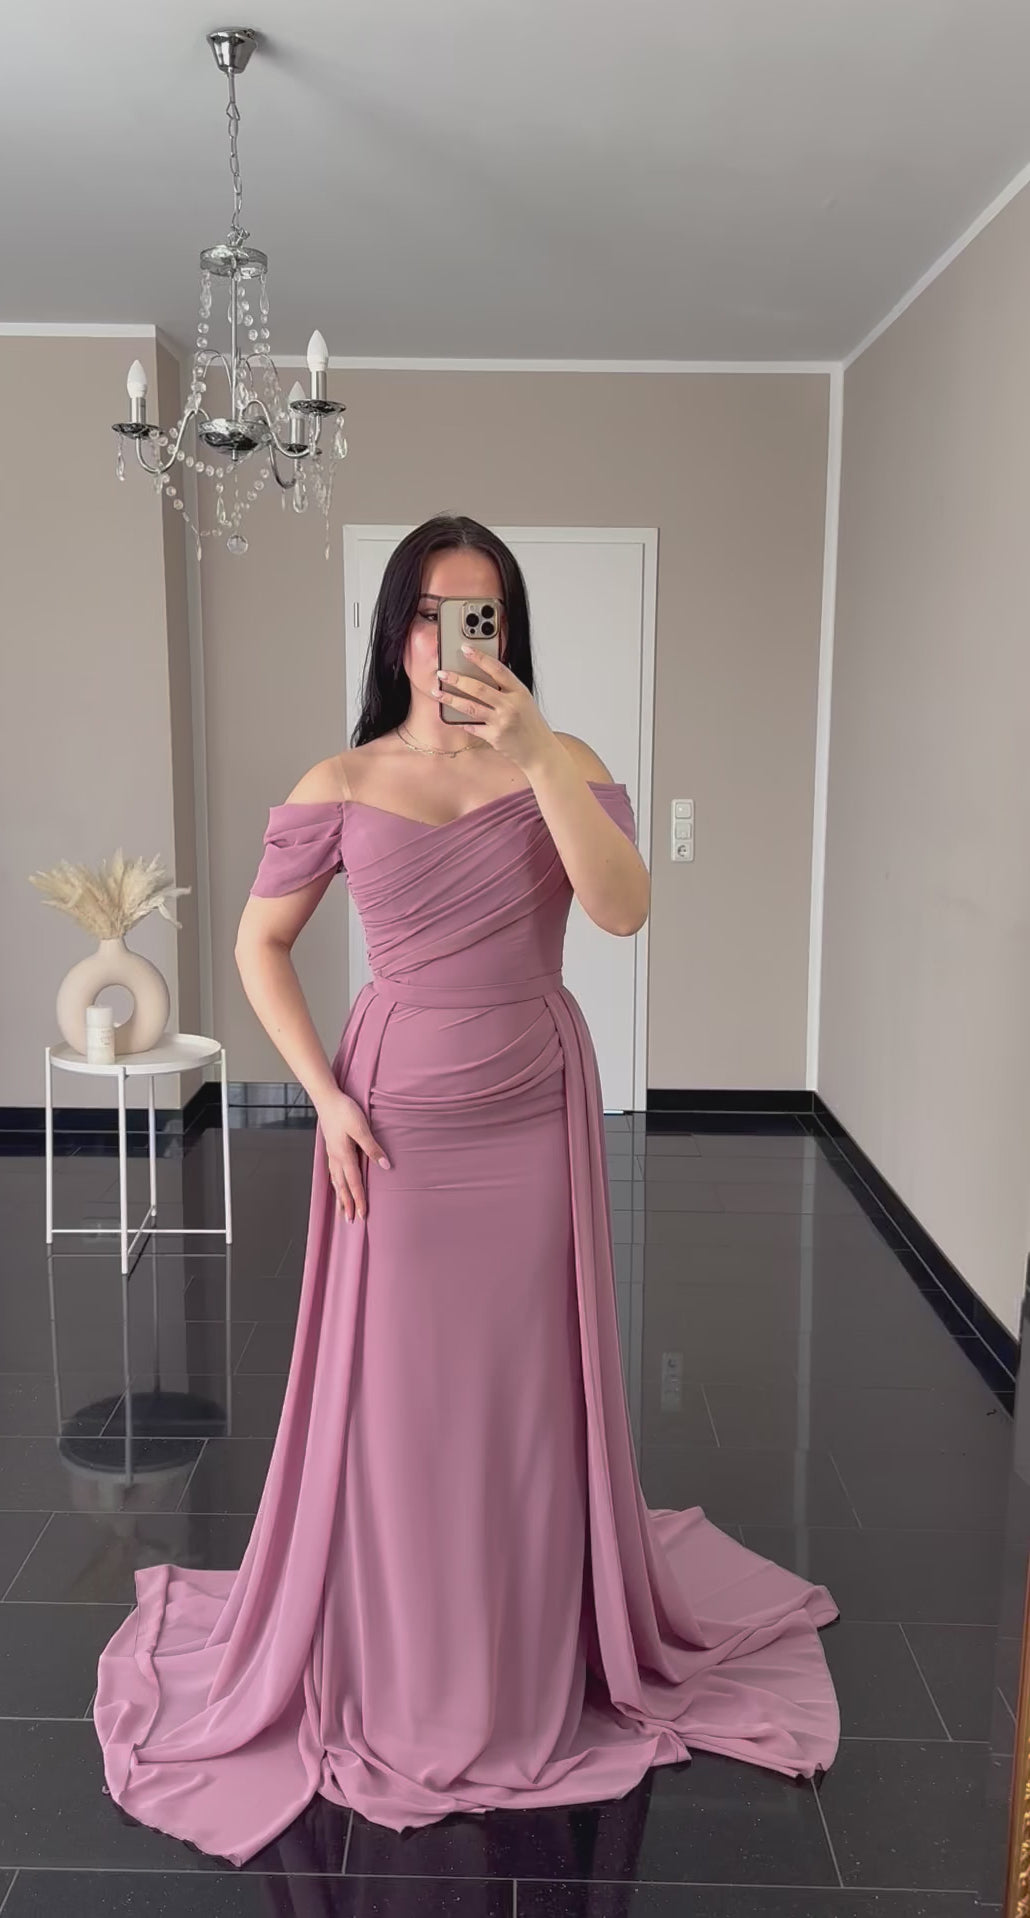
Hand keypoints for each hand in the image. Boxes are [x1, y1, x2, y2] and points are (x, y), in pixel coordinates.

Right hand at [317, 1086, 389, 1222]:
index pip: (354, 1183)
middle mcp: (336, 1158)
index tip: (362, 1215)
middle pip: (342, 1187)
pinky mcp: (331, 1148)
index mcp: (344, 1155)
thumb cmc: (344, 1111)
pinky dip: (335, 1183)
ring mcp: (331, 1153)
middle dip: (346, 1204)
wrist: (326, 1098)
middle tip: (349, 1221)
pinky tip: (336, 1184)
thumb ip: (372, 1148)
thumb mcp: (361, 1128)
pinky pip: (333, 1172)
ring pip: (335, 1181)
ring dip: (339, 1196)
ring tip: (341, 1210)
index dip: (359, 1200)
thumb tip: (385, 1166)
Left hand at [435, 645, 555, 772]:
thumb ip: (506, 690)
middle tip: (442, 674)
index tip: (465, 649)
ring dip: (450, 699)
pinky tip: (453, 717)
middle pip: (478, 688)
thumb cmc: (531, 726)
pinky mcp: (495, 737)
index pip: (497, 669)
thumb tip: (480, 676)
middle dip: (457, 679)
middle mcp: (511, 705)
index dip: (480, 658)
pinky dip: (462, 722)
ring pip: (470, 707)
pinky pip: (472, 727)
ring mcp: (502, 722)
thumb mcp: (524, 702)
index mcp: (520, 692)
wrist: (540, 752)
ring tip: (437, 692)